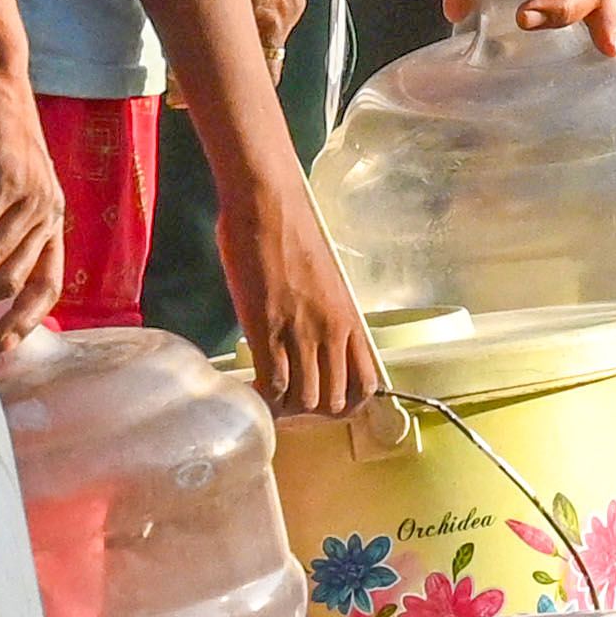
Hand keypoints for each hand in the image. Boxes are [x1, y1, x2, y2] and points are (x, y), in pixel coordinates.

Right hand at [213, 153, 370, 420]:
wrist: (267, 203)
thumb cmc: (291, 230)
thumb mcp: (324, 279)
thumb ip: (322, 313)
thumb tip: (307, 336)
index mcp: (349, 318)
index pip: (366, 384)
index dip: (346, 405)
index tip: (322, 403)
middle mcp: (331, 331)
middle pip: (332, 401)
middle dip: (309, 412)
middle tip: (286, 403)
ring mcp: (300, 332)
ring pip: (303, 400)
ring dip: (283, 409)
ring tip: (265, 400)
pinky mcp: (267, 328)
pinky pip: (271, 385)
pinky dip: (261, 399)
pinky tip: (249, 393)